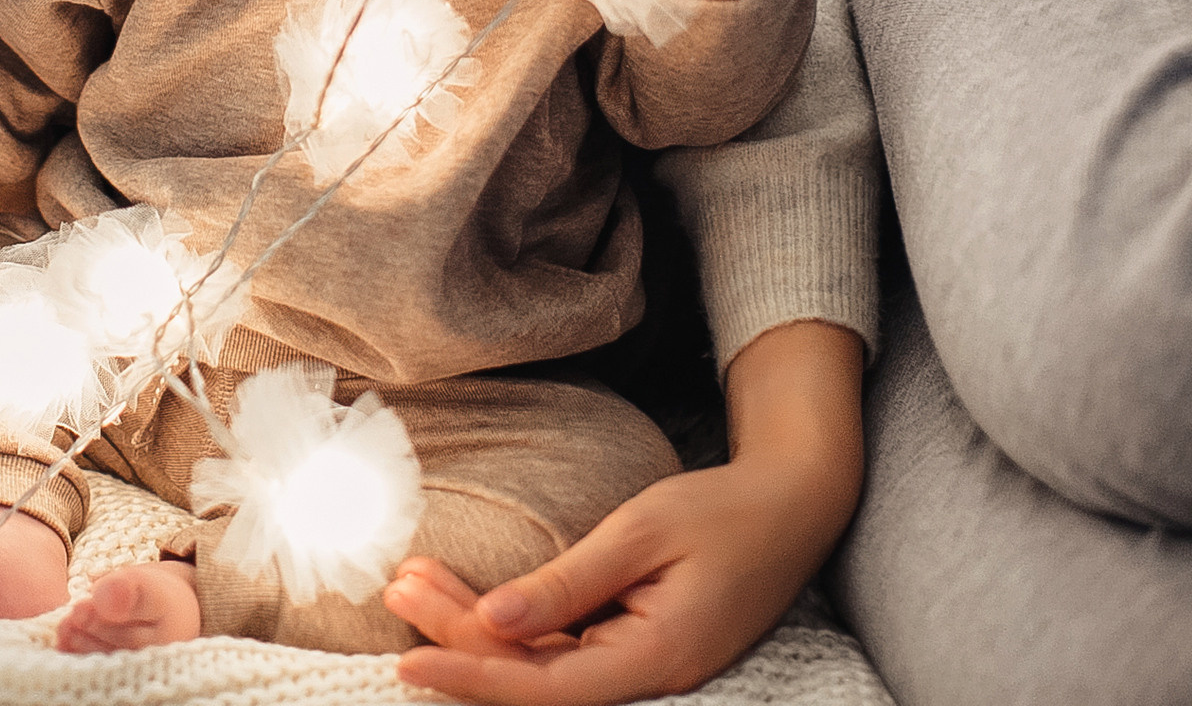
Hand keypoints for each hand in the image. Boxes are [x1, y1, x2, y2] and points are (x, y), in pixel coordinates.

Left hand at [386, 320, 863, 704]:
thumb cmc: (725, 510)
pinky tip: (466, 591)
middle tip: (397, 588)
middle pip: (534, 678)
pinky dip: (513, 620)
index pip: (545, 689)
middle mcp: (650, 677)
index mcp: (658, 658)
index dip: (473, 676)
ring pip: (542, 663)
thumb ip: (569, 582)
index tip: (410, 661)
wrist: (793, 505)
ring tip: (413, 582)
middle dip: (459, 636)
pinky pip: (563, 647)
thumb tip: (494, 622)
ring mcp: (644, 666)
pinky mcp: (636, 646)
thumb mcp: (644, 531)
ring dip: (477, 624)